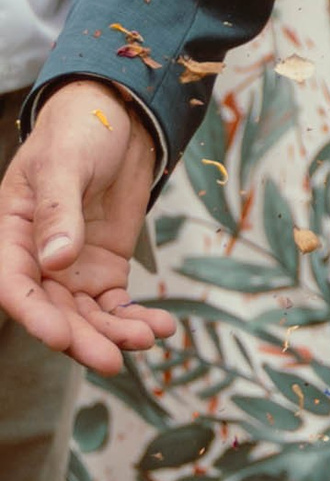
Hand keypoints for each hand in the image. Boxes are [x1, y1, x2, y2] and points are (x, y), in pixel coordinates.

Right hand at [0, 81, 175, 374]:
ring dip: (115, 333)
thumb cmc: (78, 134)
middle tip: (115, 360)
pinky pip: (117, 304)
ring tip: (151, 338)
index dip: (35, 316)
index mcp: (11, 233)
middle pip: (54, 310)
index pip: (15, 286)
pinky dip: (137, 317)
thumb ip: (59, 212)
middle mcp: (38, 258)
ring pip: (87, 315)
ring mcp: (73, 267)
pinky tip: (163, 327)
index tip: (61, 339)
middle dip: (82, 339)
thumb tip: (55, 260)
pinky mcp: (106, 268)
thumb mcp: (65, 166)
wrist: (117, 120)